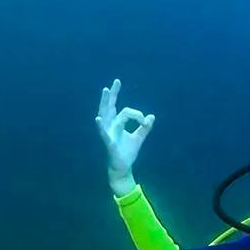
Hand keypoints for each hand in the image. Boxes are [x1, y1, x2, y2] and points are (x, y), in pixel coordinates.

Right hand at [96, 78, 153, 196]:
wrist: (123, 167)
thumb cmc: (127, 152)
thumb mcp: (139, 138)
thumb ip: (144, 127)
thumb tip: (151, 116)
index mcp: (117, 124)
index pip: (124, 110)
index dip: (137, 114)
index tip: (145, 121)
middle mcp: (110, 126)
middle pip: (109, 107)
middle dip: (112, 94)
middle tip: (116, 82)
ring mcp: (108, 133)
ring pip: (106, 115)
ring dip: (105, 102)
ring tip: (105, 91)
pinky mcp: (109, 143)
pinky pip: (104, 133)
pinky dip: (101, 126)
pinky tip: (97, 118)